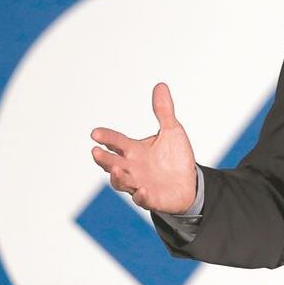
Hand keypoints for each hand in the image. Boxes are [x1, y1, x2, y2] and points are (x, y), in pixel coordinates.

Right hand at [90, 83, 196, 213]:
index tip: (95, 132)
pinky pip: (144, 199)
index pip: (117, 142)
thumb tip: (161, 85)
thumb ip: (164, 111)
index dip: (107, 137)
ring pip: (123, 182)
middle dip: (105, 159)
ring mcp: (140, 184)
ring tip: (116, 169)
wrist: (188, 182)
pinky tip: (143, 191)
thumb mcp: (172, 131)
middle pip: (113, 163)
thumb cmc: (174, 157)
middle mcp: (133, 168)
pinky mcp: (151, 198)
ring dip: (119, 177)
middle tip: (96, 152)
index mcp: (135, 151)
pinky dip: (142, 196)